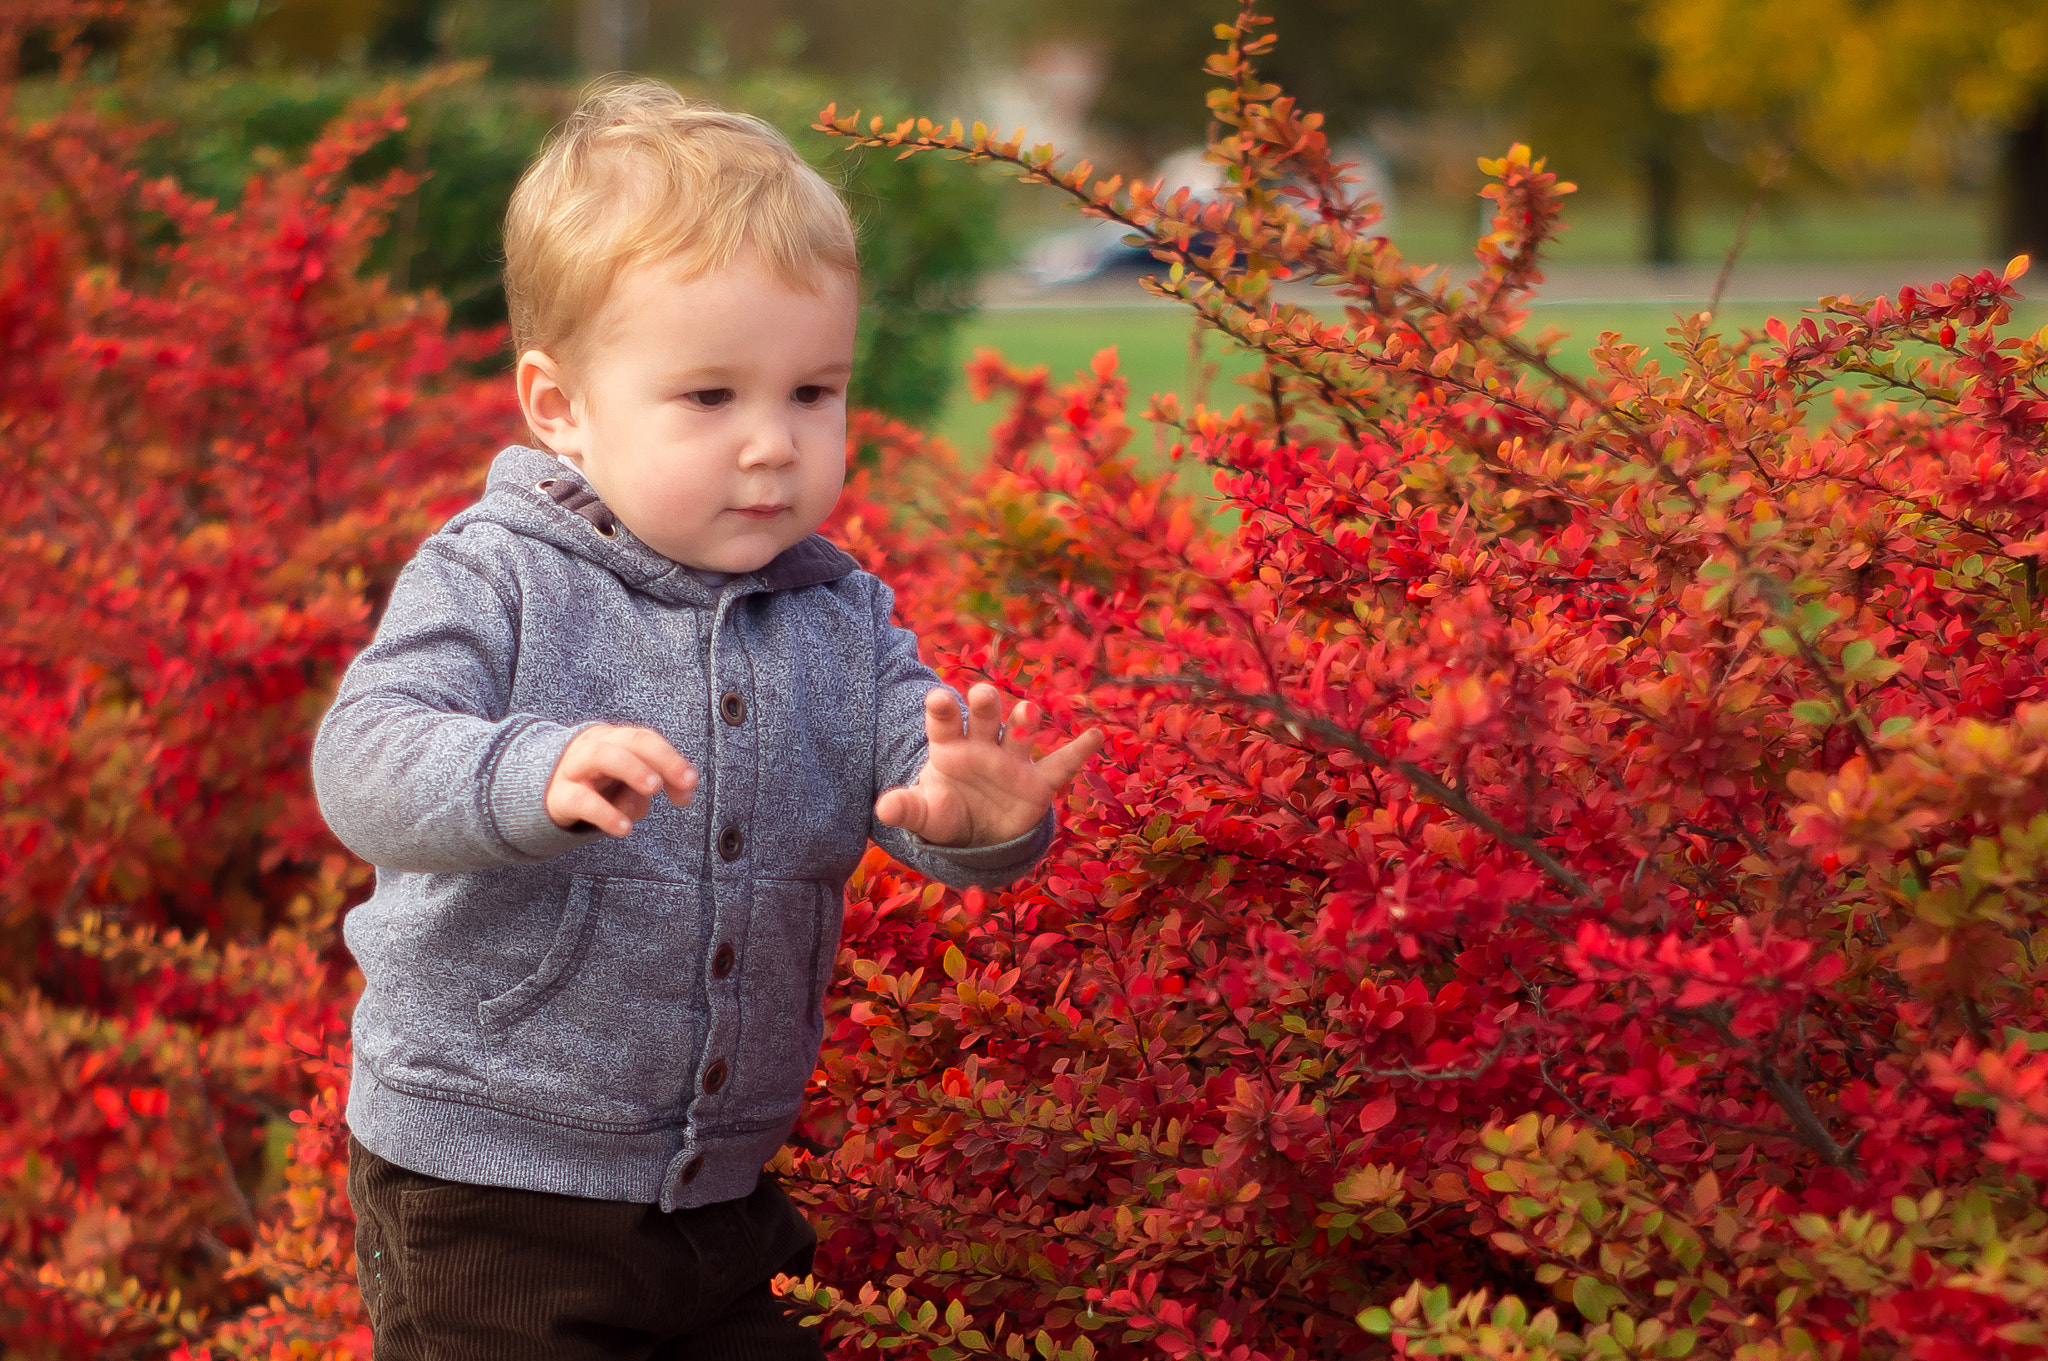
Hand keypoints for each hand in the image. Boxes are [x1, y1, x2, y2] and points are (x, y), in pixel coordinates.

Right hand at [546, 724, 697, 835]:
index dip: (672, 759)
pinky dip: (605, 812)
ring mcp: (573, 769)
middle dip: (661, 757)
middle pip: (629, 740)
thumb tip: (681, 793)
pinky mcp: (559, 796)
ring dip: (631, 768)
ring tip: (652, 790)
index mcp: (613, 740)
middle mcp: (594, 747)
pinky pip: (581, 799)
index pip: (646, 740)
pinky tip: (624, 827)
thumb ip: (651, 786)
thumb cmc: (593, 787)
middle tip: (683, 781)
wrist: (539, 799)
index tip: (691, 783)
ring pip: (601, 756)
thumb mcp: (625, 785)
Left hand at [874, 683, 1103, 847]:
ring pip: (1020, 734)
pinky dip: (1078, 751)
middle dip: (984, 704)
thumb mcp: (925, 815)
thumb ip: (907, 808)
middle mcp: (982, 744)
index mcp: (950, 746)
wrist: (977, 836)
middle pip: (984, 717)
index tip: (937, 697)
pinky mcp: (1038, 782)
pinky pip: (1060, 765)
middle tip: (983, 694)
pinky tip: (1095, 735)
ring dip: (1025, 721)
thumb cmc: (947, 813)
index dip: (942, 710)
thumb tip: (884, 809)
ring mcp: (1012, 760)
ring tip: (1028, 711)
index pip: (944, 721)